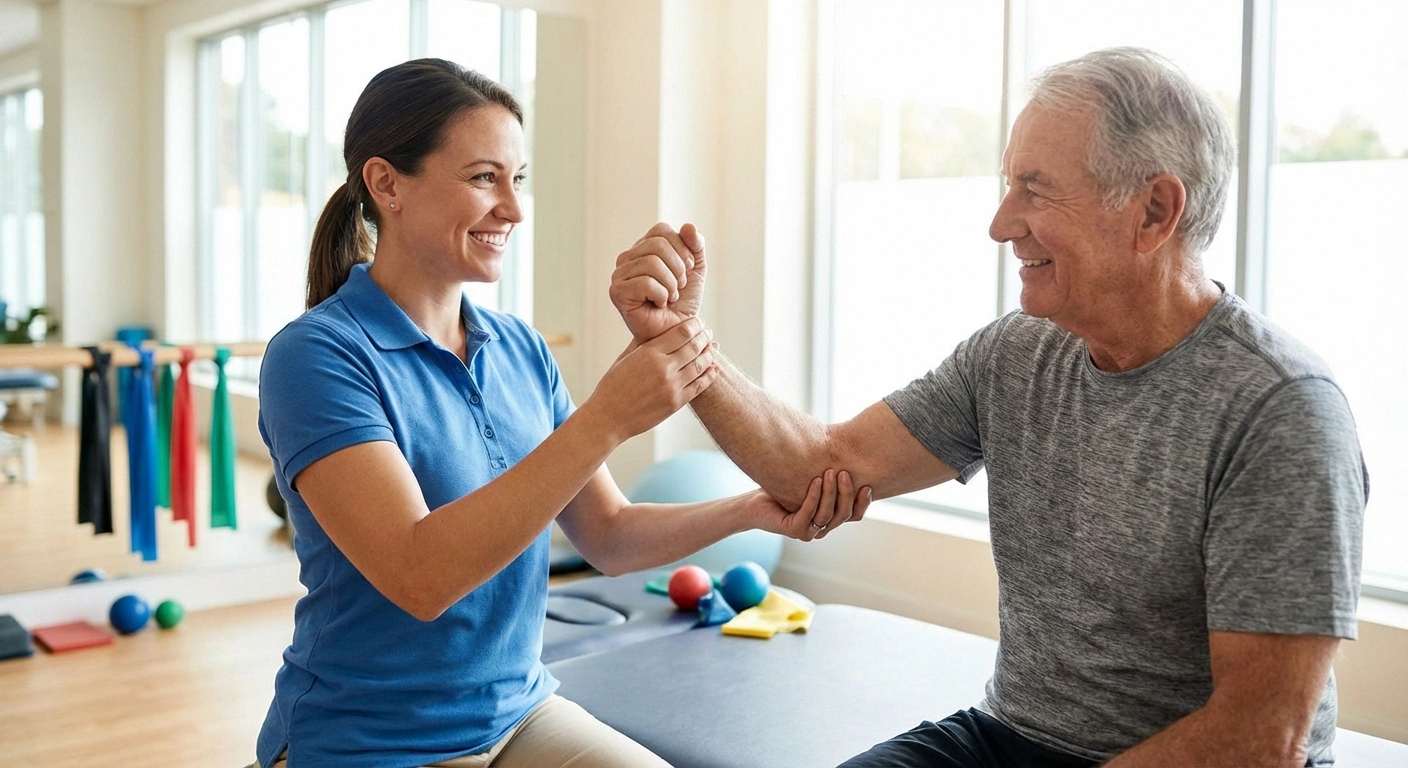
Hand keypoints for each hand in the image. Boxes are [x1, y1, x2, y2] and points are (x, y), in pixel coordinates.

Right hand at [582, 317, 718, 442]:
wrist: (608, 418)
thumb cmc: (612, 387)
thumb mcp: (624, 358)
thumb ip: (642, 342)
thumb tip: (656, 329)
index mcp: (649, 352)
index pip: (682, 332)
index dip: (694, 325)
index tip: (698, 323)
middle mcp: (663, 367)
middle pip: (694, 346)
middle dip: (704, 337)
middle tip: (708, 333)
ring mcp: (672, 386)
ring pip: (700, 365)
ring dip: (709, 354)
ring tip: (713, 348)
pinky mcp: (676, 402)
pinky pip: (700, 386)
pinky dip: (710, 375)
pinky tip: (714, 369)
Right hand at [610, 222, 706, 342]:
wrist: (676, 333)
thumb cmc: (682, 303)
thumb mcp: (696, 270)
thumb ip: (695, 246)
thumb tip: (688, 227)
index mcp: (642, 248)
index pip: (661, 230)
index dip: (682, 249)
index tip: (688, 270)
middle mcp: (627, 258)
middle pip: (657, 245)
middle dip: (678, 268)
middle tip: (679, 287)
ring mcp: (619, 275)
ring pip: (651, 263)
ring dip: (671, 284)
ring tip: (670, 297)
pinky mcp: (617, 292)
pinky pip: (645, 282)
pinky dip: (661, 294)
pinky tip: (660, 304)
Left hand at [747, 469, 871, 542]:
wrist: (754, 502)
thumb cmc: (783, 487)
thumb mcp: (812, 479)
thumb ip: (830, 474)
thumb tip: (848, 448)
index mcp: (830, 518)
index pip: (854, 515)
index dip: (863, 502)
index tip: (867, 485)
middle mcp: (822, 528)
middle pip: (844, 514)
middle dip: (846, 493)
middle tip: (844, 472)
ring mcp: (809, 532)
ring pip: (827, 514)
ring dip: (830, 492)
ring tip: (830, 472)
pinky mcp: (794, 530)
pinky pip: (808, 513)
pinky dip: (813, 496)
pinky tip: (815, 481)